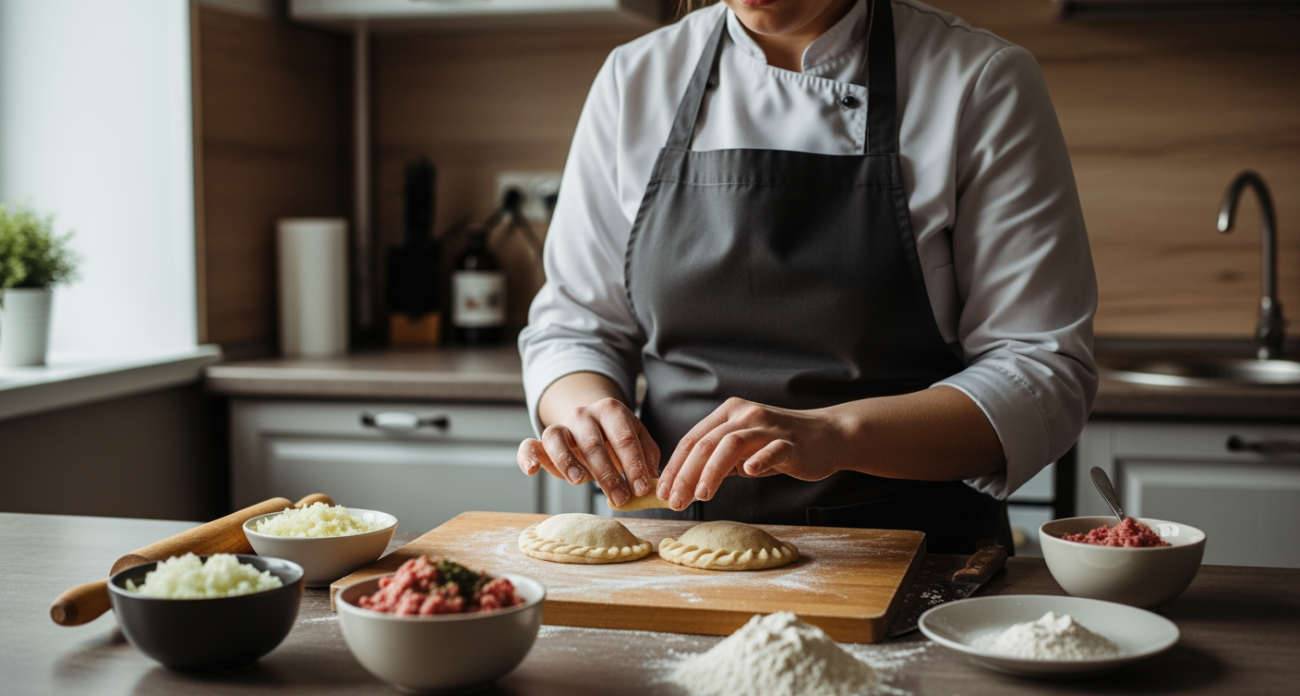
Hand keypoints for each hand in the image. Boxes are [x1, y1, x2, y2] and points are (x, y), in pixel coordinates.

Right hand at [516, 397, 660, 507]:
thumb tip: (655, 481)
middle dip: (608, 473)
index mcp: (611, 410)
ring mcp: (561, 426)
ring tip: (580, 482)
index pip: (624, 437)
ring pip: (557, 439)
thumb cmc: (617, 438)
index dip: (634, 464)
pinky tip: (532, 471)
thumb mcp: (637, 440)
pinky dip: (527, 456)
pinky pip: (529, 445)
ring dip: (568, 462)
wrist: (590, 422)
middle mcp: (583, 414)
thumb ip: (647, 457)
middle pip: (593, 443)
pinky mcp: (542, 441)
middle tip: (621, 498)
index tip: (643, 488)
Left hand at [657, 397, 847, 510]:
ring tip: (701, 495)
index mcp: (729, 413)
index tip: (662, 492)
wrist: (827, 436)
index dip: (675, 466)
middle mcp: (745, 415)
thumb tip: (683, 484)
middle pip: (706, 443)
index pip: (692, 439)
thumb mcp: (743, 448)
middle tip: (674, 501)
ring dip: (712, 470)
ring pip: (732, 444)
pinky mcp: (791, 442)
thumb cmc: (780, 445)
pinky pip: (773, 449)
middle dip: (686, 473)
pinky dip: (759, 459)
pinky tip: (749, 472)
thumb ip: (718, 459)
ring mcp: (769, 427)